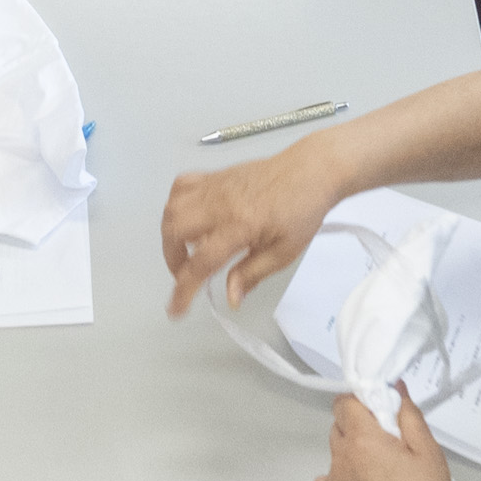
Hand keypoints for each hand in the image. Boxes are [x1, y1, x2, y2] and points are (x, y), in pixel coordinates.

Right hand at [160, 142, 338, 316]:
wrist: (311, 171)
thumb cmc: (302, 210)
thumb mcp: (283, 252)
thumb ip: (252, 274)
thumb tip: (230, 298)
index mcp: (239, 226)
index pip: (201, 263)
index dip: (184, 290)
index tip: (177, 309)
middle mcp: (219, 204)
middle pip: (174, 231)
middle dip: (172, 261)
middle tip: (186, 275)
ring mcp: (214, 186)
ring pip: (172, 208)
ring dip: (170, 234)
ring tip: (186, 250)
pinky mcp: (215, 175)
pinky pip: (181, 185)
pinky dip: (175, 205)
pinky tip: (188, 218)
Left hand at [314, 389, 473, 480]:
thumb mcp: (429, 453)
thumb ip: (407, 415)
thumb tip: (393, 388)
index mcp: (362, 440)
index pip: (344, 403)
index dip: (361, 403)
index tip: (380, 415)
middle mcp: (339, 460)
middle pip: (339, 429)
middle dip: (358, 431)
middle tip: (388, 449)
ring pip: (335, 459)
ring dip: (352, 459)